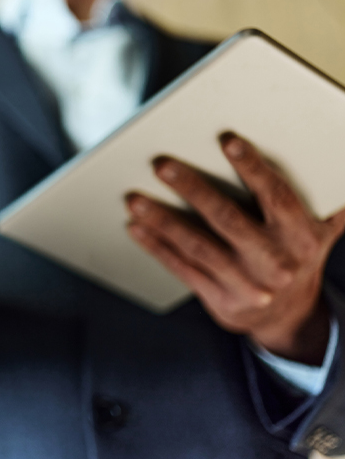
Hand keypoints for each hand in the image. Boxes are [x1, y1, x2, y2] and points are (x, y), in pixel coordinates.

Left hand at [125, 133, 344, 364]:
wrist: (290, 318)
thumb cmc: (298, 256)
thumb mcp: (321, 229)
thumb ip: (327, 198)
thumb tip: (338, 151)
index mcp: (301, 235)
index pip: (276, 195)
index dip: (252, 167)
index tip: (227, 140)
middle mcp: (275, 261)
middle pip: (227, 219)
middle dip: (192, 189)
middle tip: (162, 165)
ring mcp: (246, 284)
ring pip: (198, 246)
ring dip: (163, 220)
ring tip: (135, 198)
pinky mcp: (220, 300)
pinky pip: (183, 269)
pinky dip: (157, 247)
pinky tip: (137, 227)